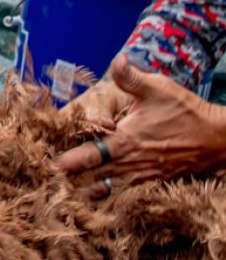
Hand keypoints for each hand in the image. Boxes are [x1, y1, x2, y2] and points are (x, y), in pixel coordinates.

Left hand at [56, 56, 225, 191]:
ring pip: (110, 190)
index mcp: (127, 140)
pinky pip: (127, 195)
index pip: (93, 154)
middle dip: (74, 181)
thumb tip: (117, 59)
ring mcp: (144, 177)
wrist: (217, 138)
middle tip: (50, 183)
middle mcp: (133, 163)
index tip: (53, 165)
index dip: (72, 160)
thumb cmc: (186, 111)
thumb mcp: (158, 88)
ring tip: (67, 195)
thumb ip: (132, 78)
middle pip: (96, 178)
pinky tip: (96, 199)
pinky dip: (110, 198)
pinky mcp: (154, 182)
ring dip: (89, 192)